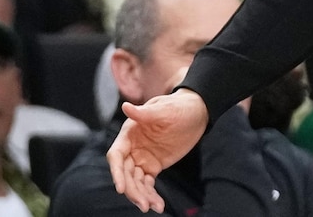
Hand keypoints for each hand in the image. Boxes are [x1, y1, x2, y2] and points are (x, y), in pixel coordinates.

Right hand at [105, 88, 208, 212]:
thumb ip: (144, 113)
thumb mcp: (164, 109)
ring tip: (152, 207)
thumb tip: (125, 107)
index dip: (117, 173)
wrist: (196, 112)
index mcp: (129, 134)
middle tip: (143, 203)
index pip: (116, 156)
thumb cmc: (178, 107)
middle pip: (125, 173)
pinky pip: (148, 183)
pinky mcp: (153, 166)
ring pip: (135, 181)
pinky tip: (158, 205)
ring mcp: (142, 159)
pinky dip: (151, 194)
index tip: (121, 188)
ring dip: (141, 195)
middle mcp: (132, 148)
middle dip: (131, 189)